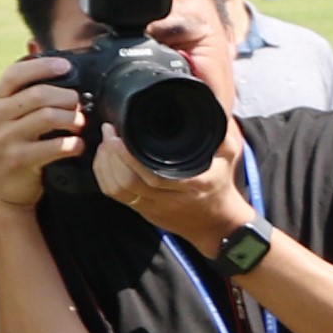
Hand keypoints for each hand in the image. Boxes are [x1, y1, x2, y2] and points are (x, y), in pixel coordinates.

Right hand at [0, 53, 81, 215]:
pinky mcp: (18, 160)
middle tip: (78, 104)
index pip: (15, 73)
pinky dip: (72, 144)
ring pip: (47, 117)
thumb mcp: (10, 114)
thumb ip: (23, 85)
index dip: (42, 65)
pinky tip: (77, 145)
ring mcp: (5, 139)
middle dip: (66, 96)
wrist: (2, 189)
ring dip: (72, 119)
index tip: (65, 66)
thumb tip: (32, 44)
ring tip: (79, 124)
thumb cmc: (13, 145)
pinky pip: (54, 146)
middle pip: (38, 94)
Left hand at [95, 94, 251, 246]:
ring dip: (105, 166)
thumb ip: (221, 133)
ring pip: (118, 189)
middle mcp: (169, 198)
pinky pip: (115, 196)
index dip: (129, 156)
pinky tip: (104, 160)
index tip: (120, 133)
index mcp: (190, 184)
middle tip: (109, 133)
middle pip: (128, 182)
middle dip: (111, 155)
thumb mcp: (228, 157)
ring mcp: (153, 206)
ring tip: (105, 144)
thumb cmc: (220, 186)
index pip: (152, 175)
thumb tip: (211, 108)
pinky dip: (104, 177)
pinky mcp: (142, 210)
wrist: (217, 224)